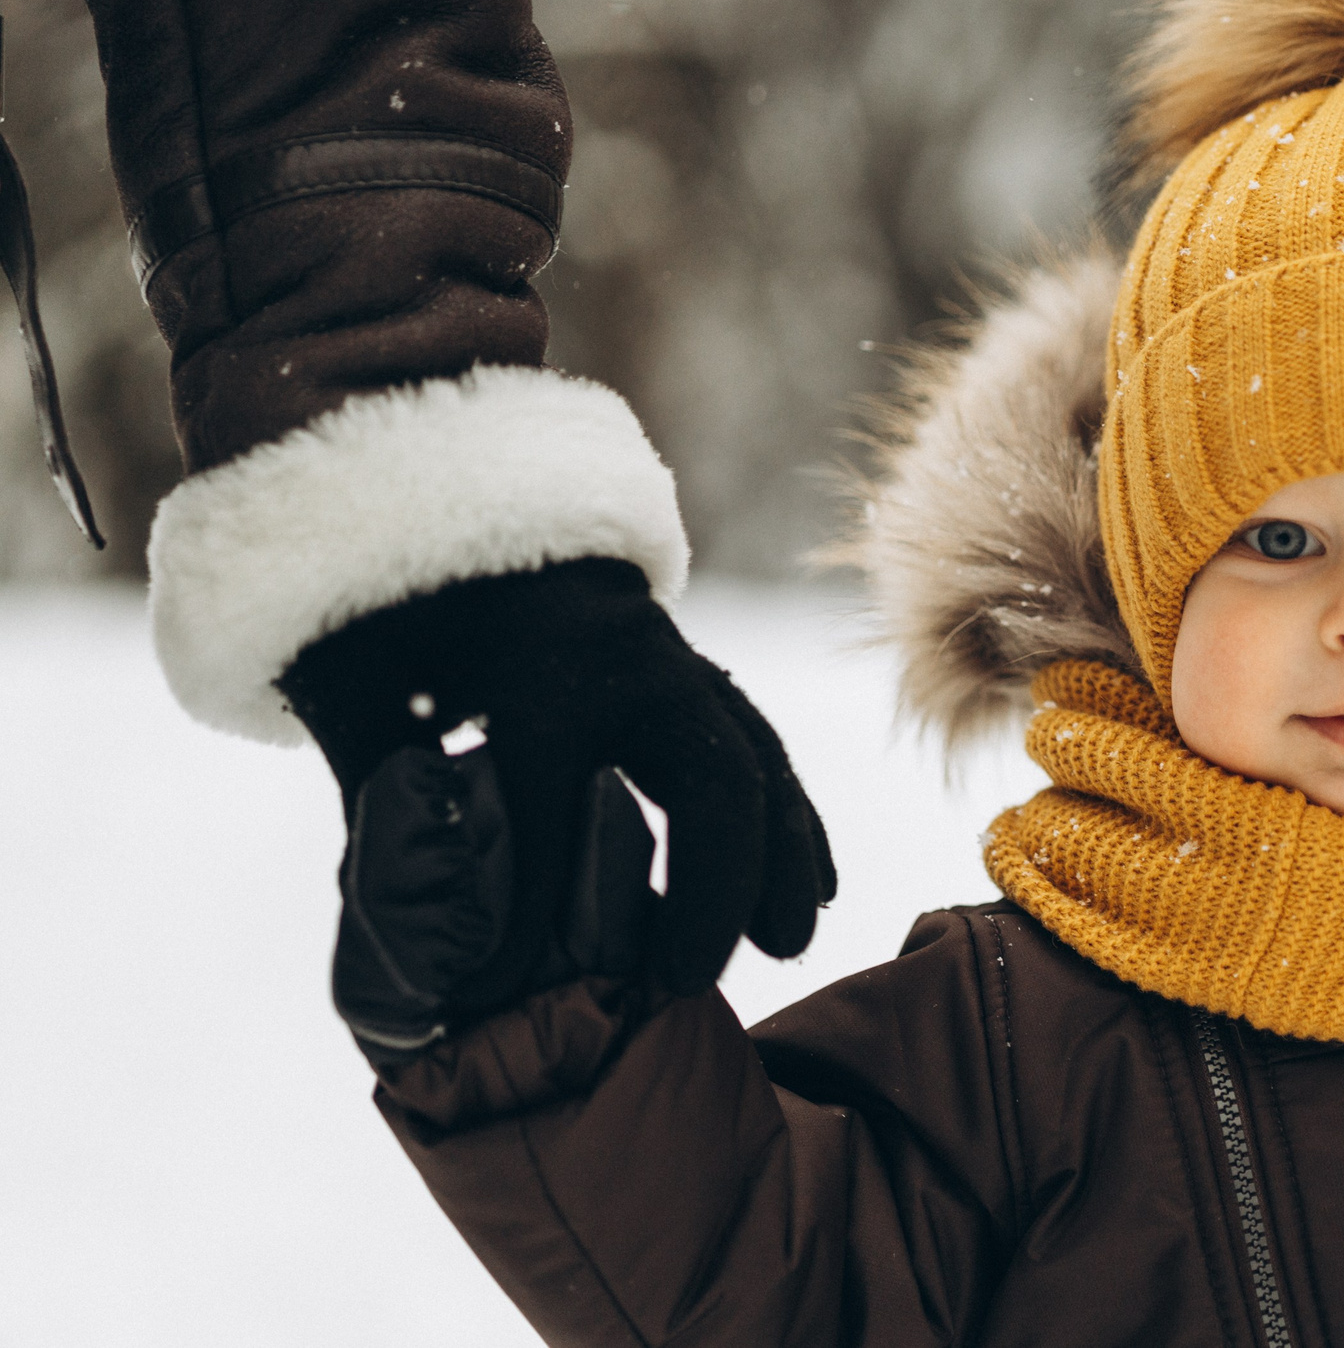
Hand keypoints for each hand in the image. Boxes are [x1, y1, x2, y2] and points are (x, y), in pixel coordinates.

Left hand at [280, 557, 835, 1052]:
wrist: (437, 509)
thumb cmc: (389, 620)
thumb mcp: (356, 703)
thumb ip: (388, 816)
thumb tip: (426, 956)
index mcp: (533, 666)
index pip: (548, 811)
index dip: (525, 918)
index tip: (499, 1006)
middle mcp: (627, 658)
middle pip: (709, 778)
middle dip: (712, 888)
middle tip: (682, 983)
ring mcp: (676, 659)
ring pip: (759, 763)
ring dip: (781, 857)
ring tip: (786, 943)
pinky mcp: (695, 674)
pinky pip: (766, 752)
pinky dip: (794, 820)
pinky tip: (816, 885)